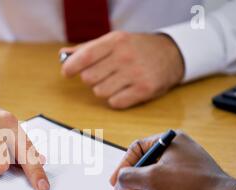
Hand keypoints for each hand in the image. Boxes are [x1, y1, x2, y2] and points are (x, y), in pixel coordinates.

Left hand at [61, 31, 184, 108]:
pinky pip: (115, 103)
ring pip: (100, 92)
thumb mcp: (115, 41)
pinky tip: (124, 90)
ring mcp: (136, 73)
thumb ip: (88, 49)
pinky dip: (116, 100)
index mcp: (116, 41)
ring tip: (116, 82)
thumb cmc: (137, 49)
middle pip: (89, 78)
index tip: (67, 72)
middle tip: (102, 75)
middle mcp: (125, 56)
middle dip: (91, 79)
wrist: (171, 55)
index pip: (85, 57)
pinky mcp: (144, 90)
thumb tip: (63, 56)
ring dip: (104, 90)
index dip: (71, 67)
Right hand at [109, 132, 235, 189]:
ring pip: (154, 183)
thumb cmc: (193, 185)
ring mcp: (184, 169)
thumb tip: (119, 183)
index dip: (123, 167)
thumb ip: (129, 178)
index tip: (116, 184)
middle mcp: (177, 152)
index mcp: (169, 141)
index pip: (136, 149)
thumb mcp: (152, 179)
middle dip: (133, 189)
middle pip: (144, 169)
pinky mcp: (189, 185)